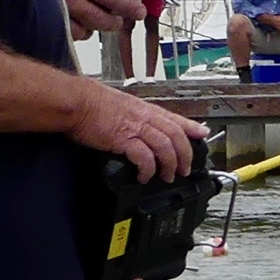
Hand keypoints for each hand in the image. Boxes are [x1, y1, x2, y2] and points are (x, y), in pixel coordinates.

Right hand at [69, 81, 205, 181]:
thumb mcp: (119, 105)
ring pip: (165, 146)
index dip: (191, 127)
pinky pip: (144, 157)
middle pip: (176, 135)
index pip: (174, 118)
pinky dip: (148, 169)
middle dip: (185, 155)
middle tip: (185, 169)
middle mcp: (145, 117)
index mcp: (144, 109)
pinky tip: (144, 176)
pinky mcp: (124, 139)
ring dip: (170, 164)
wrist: (76, 102)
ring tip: (168, 177)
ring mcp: (136, 127)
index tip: (202, 134)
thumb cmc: (91, 103)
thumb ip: (131, 115)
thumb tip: (133, 125)